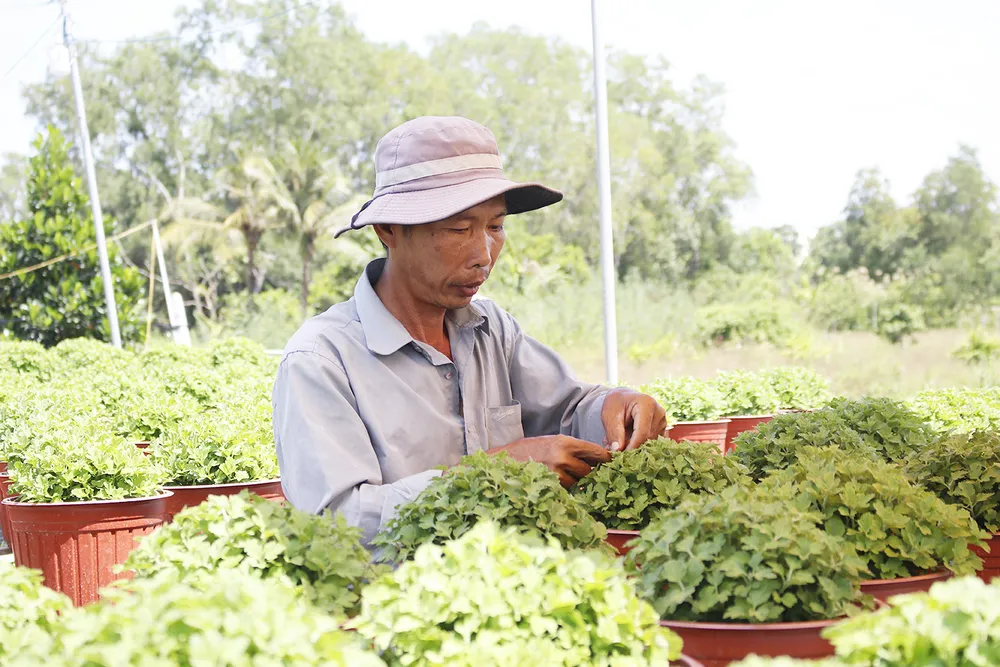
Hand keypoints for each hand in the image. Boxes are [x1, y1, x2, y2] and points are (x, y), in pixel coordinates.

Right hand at [488, 435, 611, 487]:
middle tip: (584, 472)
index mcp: (566, 442)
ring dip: (574, 482)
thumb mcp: (554, 442)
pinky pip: (566, 490)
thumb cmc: (531, 449)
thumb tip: (599, 459)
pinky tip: (556, 482)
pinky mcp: (549, 486)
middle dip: (588, 473)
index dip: (606, 459)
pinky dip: (564, 488)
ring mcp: (556, 473)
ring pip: (577, 483)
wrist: (506, 459)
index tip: (611, 463)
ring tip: (561, 475)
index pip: (596, 452)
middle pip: (589, 471)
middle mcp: (562, 457)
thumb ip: (574, 449)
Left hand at [601, 388, 667, 451]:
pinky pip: (652, 443)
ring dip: (634, 446)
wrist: (623, 398)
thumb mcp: (609, 415)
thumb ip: (614, 432)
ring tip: (619, 441)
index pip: (642, 432)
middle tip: (614, 448)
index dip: (632, 446)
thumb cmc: (616, 404)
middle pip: (647, 439)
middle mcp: (659, 412)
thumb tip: (617, 450)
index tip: (620, 455)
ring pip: (650, 443)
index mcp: (647, 404)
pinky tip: (628, 441)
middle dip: (631, 447)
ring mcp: (663, 421)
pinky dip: (640, 445)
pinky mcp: (663, 428)